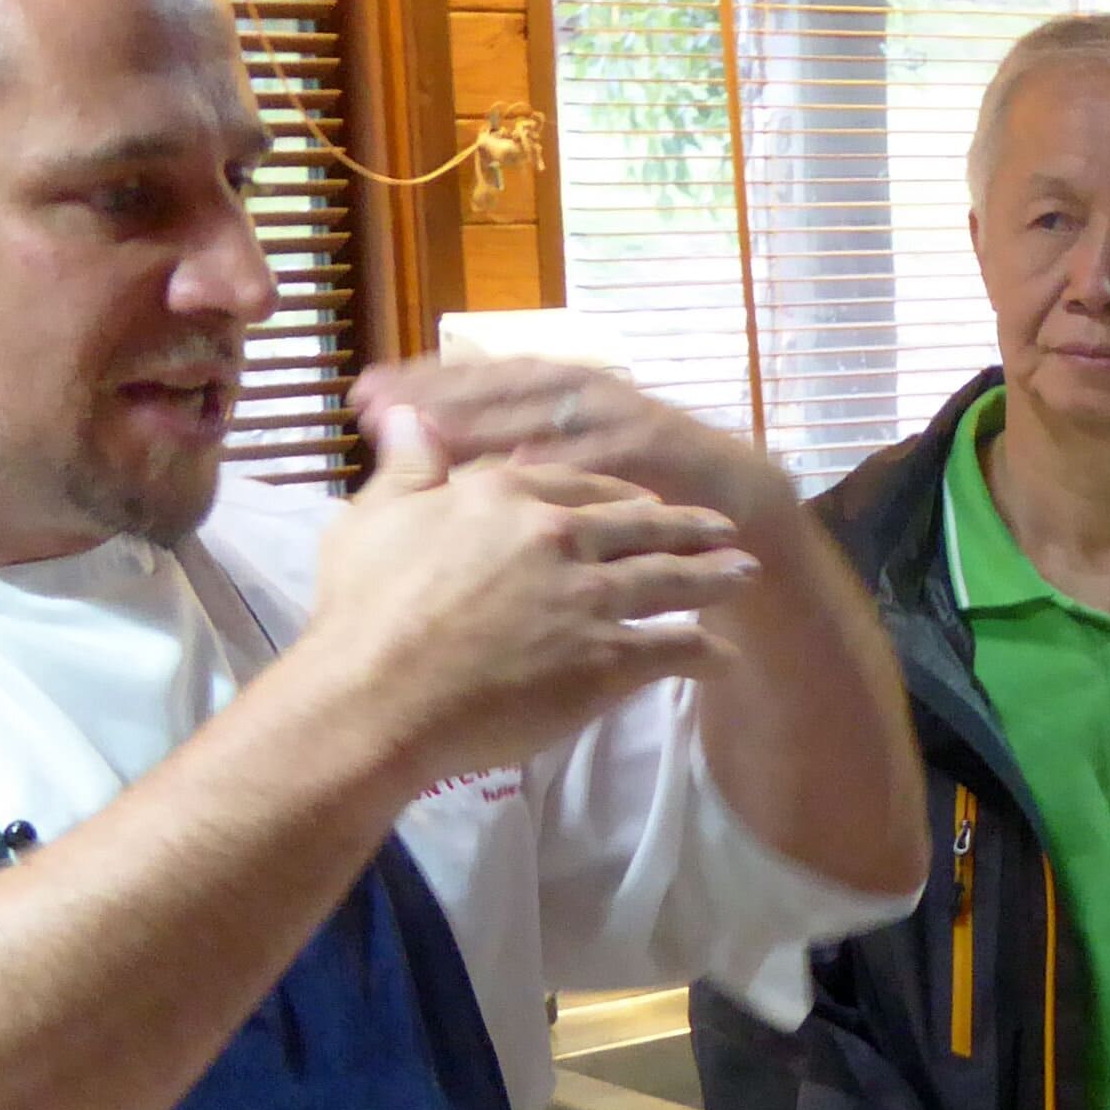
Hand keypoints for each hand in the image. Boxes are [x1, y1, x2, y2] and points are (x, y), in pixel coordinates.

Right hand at [297, 405, 753, 794]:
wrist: (378, 692)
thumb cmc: (364, 610)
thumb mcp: (374, 518)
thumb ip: (408, 468)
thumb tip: (406, 417)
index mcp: (506, 495)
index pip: (577, 482)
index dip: (617, 491)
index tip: (643, 497)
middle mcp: (558, 536)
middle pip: (639, 524)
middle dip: (686, 526)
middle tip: (721, 528)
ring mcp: (589, 597)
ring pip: (670, 579)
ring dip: (714, 576)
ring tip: (745, 574)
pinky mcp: (607, 659)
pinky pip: (673, 650)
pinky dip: (705, 653)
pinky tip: (725, 657)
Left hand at [352, 357, 792, 535]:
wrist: (739, 510)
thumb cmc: (636, 500)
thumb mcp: (563, 480)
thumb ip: (504, 462)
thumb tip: (418, 452)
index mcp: (556, 394)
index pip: (476, 379)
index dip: (420, 384)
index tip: (359, 397)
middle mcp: (585, 392)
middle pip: (498, 381)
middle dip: (437, 390)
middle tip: (377, 403)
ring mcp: (624, 414)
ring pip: (545, 408)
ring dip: (487, 416)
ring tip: (431, 431)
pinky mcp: (662, 444)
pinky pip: (603, 453)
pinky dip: (559, 461)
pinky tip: (516, 474)